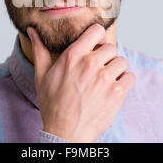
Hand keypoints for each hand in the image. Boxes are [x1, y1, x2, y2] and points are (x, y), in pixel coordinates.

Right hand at [27, 24, 135, 142]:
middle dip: (107, 57)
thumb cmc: (53, 104)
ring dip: (117, 70)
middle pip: (111, 47)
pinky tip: (113, 89)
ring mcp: (104, 78)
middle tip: (99, 69)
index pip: (97, 30)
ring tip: (106, 81)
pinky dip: (125, 82)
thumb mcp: (41, 75)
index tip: (97, 46)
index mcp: (73, 56)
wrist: (65, 133)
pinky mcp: (116, 93)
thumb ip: (39, 50)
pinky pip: (130, 77)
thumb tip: (31, 30)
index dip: (99, 37)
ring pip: (122, 62)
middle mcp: (90, 64)